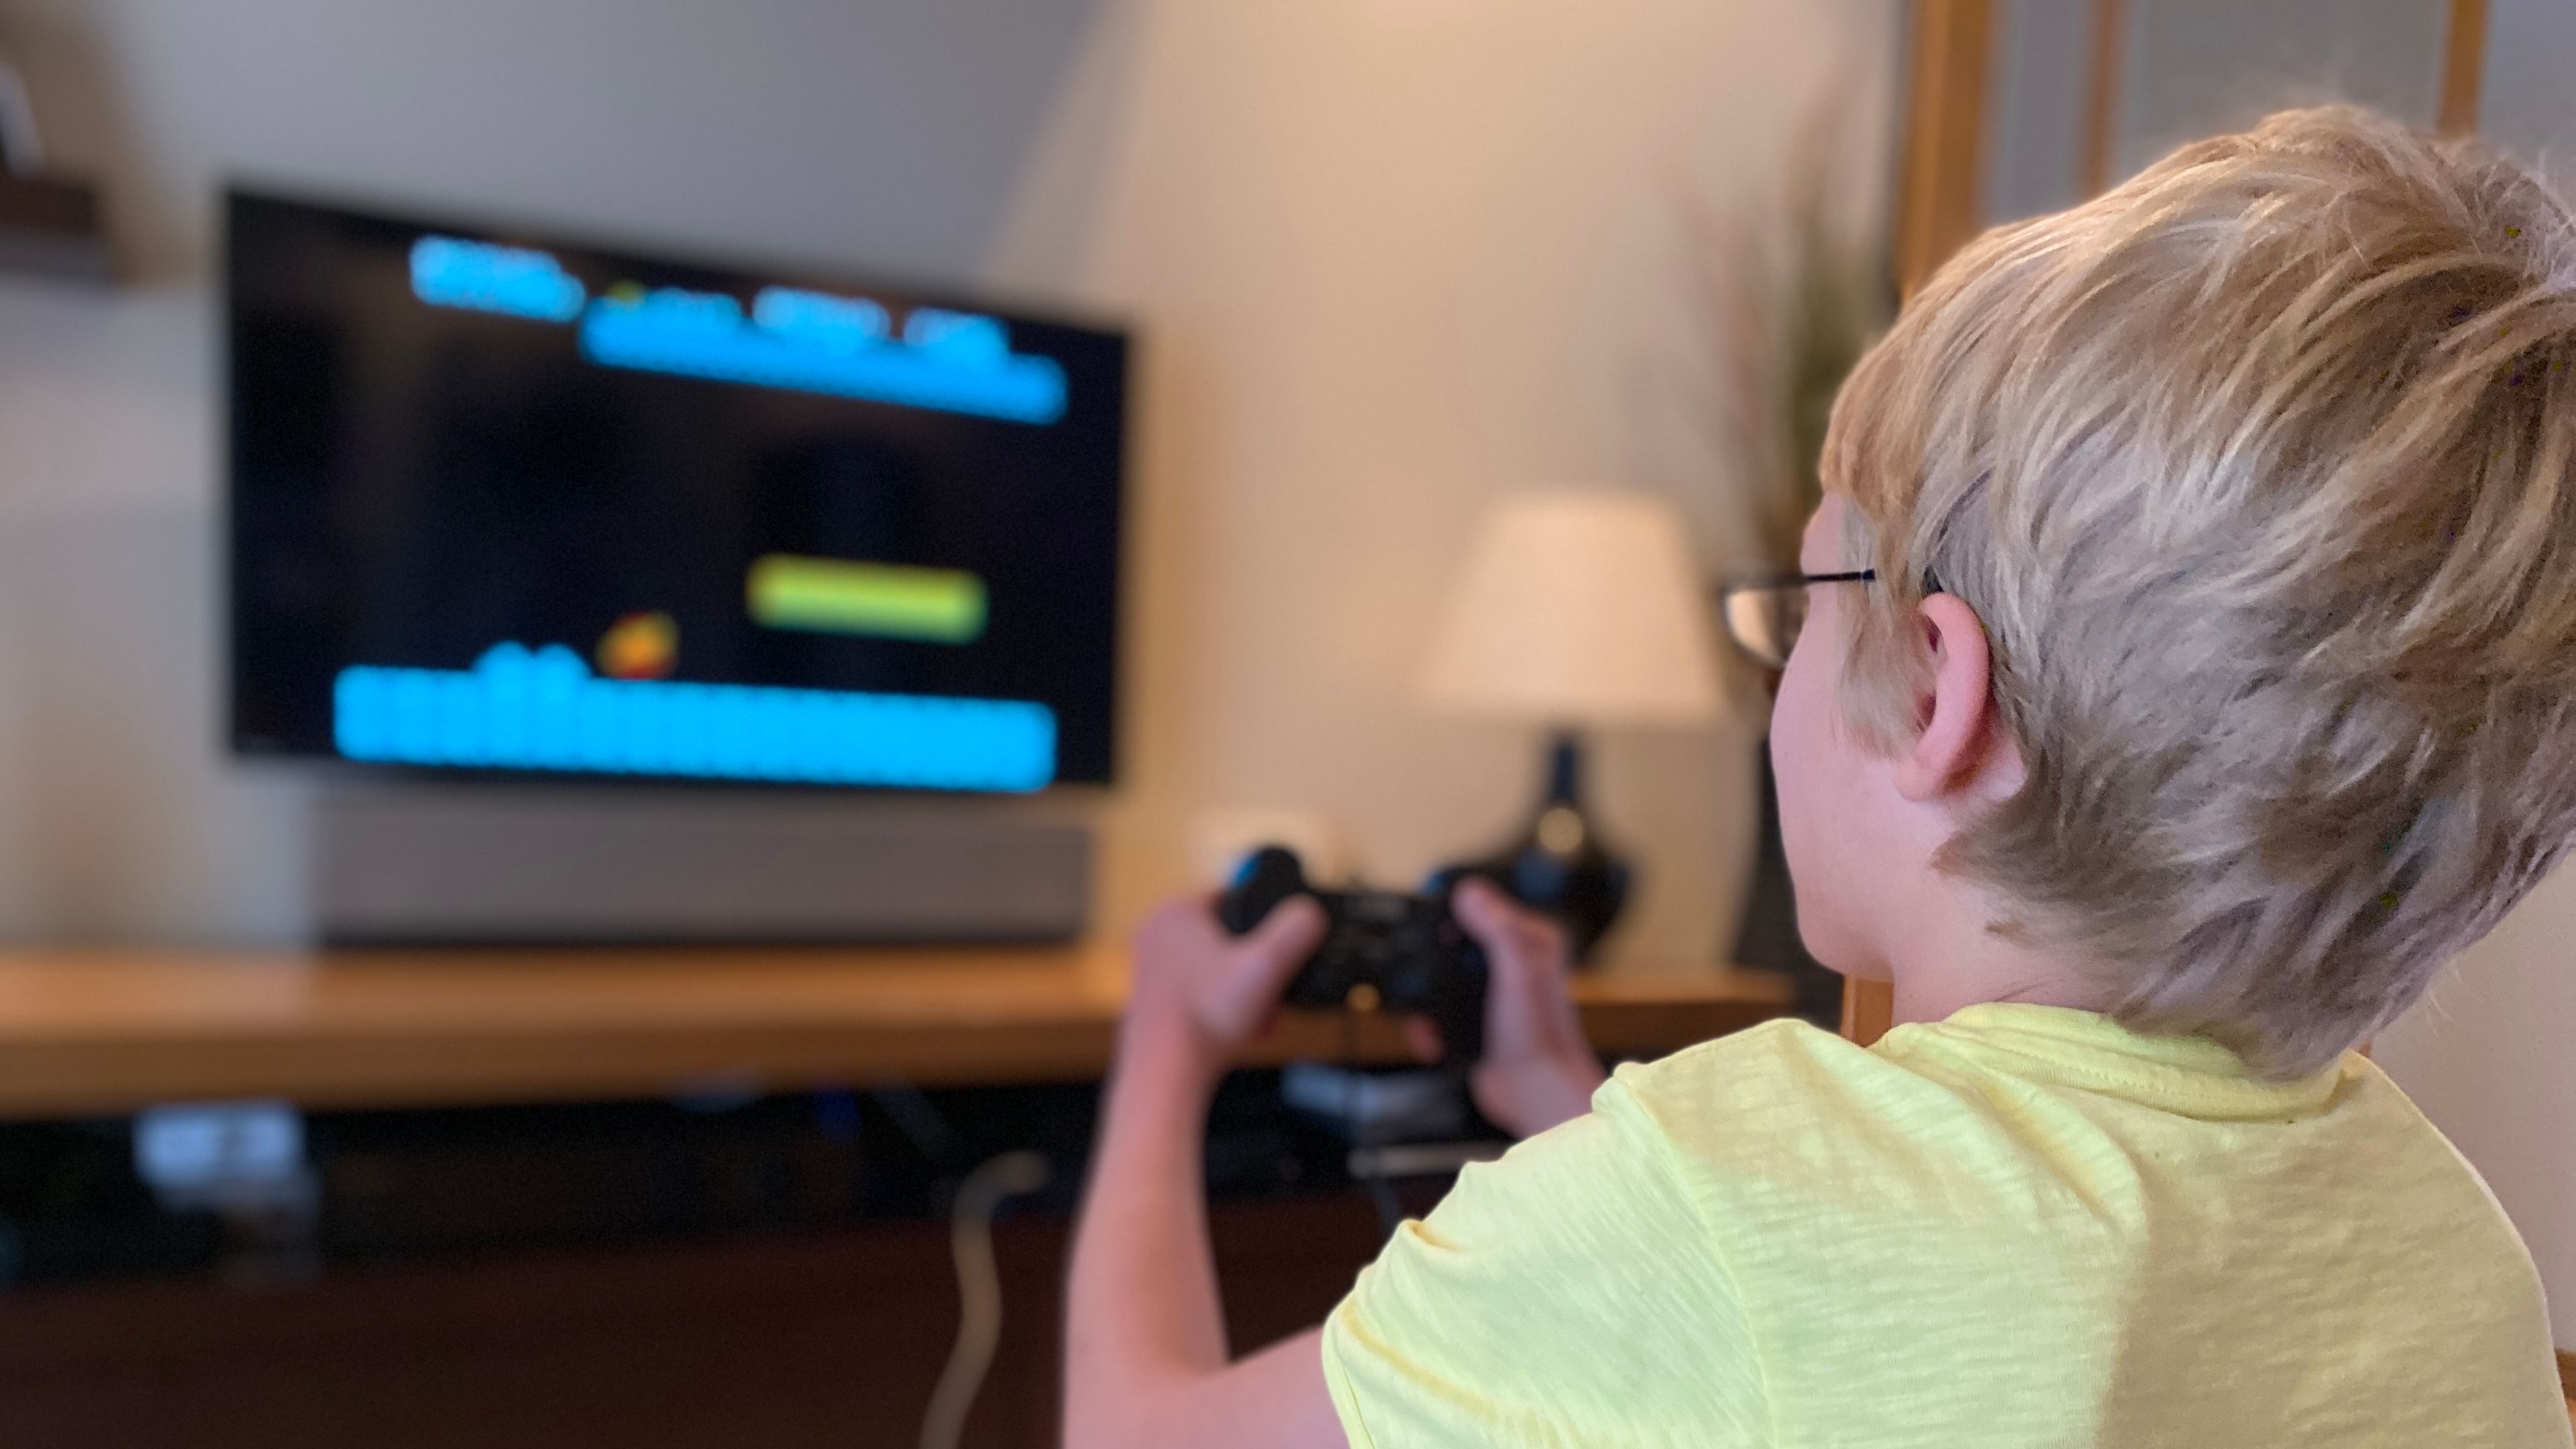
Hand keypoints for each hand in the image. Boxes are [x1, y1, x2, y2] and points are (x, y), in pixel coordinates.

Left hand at [1121, 892, 1328, 1088]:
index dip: (1265, 925)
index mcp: (1177, 912)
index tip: (1278, 956)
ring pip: (1218, 967)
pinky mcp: (1154, 995)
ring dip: (1245, 991)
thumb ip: (1295, 932)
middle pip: (1229, 937)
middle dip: (1257, 968)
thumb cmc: (1206, 1019)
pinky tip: (1242, 1029)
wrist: (1166, 1073)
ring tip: (1261, 1017)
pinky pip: (1202, 989)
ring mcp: (1152, 965)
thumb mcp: (1265, 968)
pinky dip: (1224, 1006)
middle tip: (1273, 994)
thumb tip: (1310, 913)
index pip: (1236, 897)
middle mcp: (1158, 933)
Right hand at [1412, 878, 1605, 1137]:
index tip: (1426, 907)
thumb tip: (1470, 892)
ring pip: (1442, 976)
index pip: (1485, 905)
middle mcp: (1513, 961)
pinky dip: (1428, 1023)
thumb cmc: (1540, 1037)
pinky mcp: (1475, 1017)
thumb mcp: (1518, 973)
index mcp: (1530, 941)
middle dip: (1431, 959)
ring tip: (1424, 1016)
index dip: (1453, 906)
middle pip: (1455, 940)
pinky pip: (1440, 1008)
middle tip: (1418, 968)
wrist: (1535, 1092)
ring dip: (1426, 997)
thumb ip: (1498, 930)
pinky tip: (1431, 1037)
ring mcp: (1492, 990)